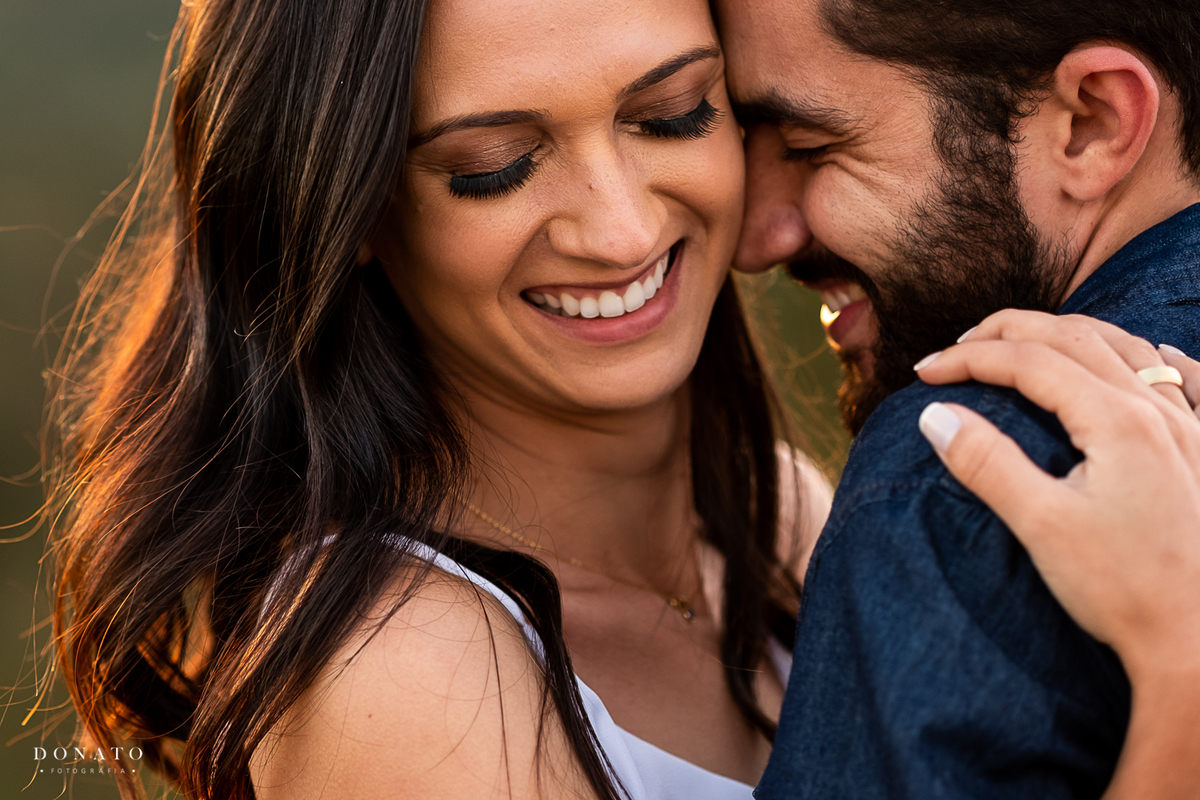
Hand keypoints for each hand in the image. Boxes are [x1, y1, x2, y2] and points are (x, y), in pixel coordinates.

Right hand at [913, 309, 1199, 799]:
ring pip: (1126, 347)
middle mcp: (1157, 411)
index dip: (968, 358)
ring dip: (1066, 335)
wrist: (1196, 644)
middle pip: (1074, 337)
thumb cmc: (1124, 590)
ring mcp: (1187, 429)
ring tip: (1023, 344)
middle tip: (957, 347)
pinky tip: (1152, 356)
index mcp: (1116, 421)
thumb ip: (986, 462)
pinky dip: (1152, 356)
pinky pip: (1184, 380)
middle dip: (1008, 332)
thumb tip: (934, 415)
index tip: (924, 373)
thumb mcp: (1041, 526)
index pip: (1028, 361)